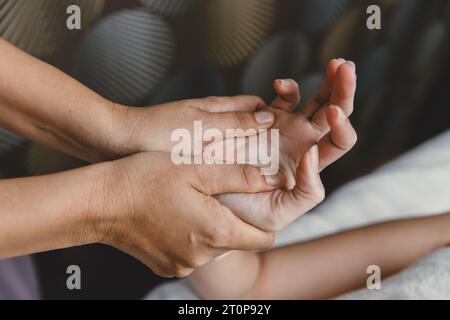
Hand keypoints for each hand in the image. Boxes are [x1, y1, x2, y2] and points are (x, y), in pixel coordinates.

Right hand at [96, 152, 275, 276]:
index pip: (264, 238)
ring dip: (210, 226)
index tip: (254, 202)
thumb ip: (239, 176)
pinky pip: (191, 253)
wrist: (99, 203)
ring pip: (213, 246)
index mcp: (215, 231)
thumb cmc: (144, 179)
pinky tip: (174, 215)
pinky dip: (190, 236)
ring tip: (191, 200)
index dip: (263, 219)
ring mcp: (182, 265)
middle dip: (233, 219)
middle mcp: (201, 256)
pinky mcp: (166, 266)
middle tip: (215, 193)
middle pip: (237, 241)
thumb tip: (273, 179)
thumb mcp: (196, 168)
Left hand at [106, 96, 275, 157]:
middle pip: (249, 124)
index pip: (256, 106)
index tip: (289, 131)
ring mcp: (201, 136)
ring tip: (261, 174)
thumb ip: (235, 122)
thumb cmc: (157, 132)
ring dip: (248, 155)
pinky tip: (232, 181)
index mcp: (218, 108)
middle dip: (265, 139)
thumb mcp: (201, 127)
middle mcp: (212, 121)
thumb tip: (269, 118)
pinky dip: (229, 166)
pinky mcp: (191, 152)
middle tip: (281, 158)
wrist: (118, 144)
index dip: (275, 116)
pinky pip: (219, 157)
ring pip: (235, 142)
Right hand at [210, 59, 357, 230]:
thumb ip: (306, 192)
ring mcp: (285, 130)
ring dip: (329, 82)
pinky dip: (287, 88)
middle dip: (344, 90)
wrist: (212, 201)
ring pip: (316, 101)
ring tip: (337, 64)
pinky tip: (281, 84)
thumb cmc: (244, 213)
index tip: (334, 114)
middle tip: (347, 67)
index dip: (344, 125)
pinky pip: (283, 99)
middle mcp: (302, 145)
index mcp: (310, 165)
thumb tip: (314, 154)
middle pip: (334, 114)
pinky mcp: (264, 120)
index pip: (340, 141)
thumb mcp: (278, 213)